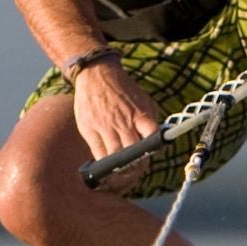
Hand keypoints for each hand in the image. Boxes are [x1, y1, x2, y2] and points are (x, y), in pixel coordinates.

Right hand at [71, 57, 162, 171]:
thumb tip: (158, 142)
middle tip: (137, 168)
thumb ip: (151, 120)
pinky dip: (104, 163)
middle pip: (132, 152)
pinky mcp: (88, 129)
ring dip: (121, 168)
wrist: (97, 75)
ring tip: (124, 171)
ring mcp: (104, 126)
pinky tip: (109, 165)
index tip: (151, 154)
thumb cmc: (124, 91)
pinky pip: (97, 153)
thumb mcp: (144, 100)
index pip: (152, 137)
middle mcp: (122, 121)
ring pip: (114, 157)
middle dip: (137, 165)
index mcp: (139, 114)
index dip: (153, 150)